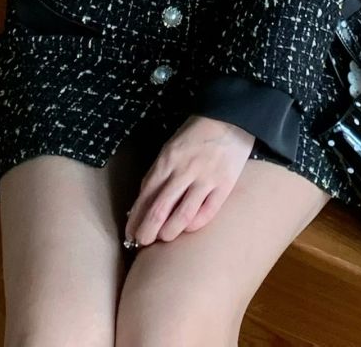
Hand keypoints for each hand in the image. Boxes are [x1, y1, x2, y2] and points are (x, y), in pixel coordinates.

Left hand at [124, 116, 254, 246]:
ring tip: (163, 239)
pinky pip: (207, 212)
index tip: (130, 233)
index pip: (146, 195)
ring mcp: (205, 179)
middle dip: (147, 231)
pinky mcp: (224, 185)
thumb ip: (159, 172)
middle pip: (160, 209)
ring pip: (182, 215)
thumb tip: (145, 201)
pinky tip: (187, 229)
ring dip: (169, 232)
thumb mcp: (171, 147)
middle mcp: (184, 171)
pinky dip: (195, 224)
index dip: (136, 217)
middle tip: (141, 242)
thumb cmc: (196, 133)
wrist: (230, 117)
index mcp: (167, 160)